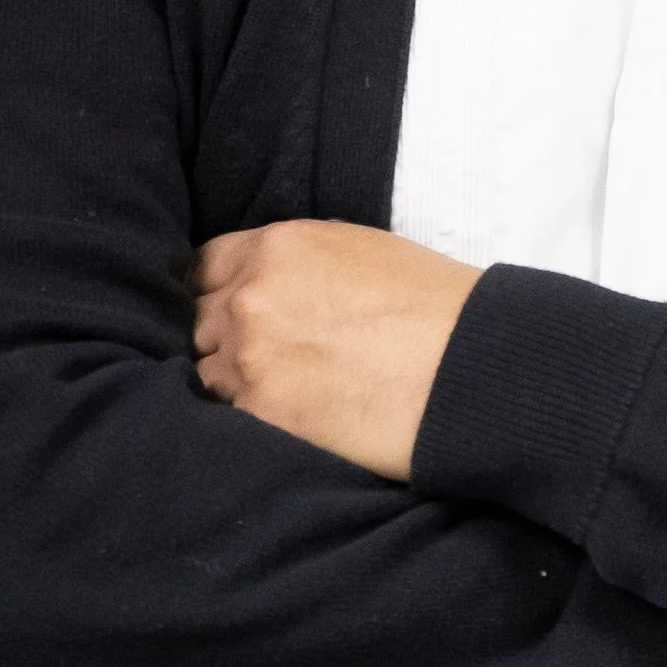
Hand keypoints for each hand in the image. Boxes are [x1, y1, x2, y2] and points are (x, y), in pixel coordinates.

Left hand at [193, 221, 481, 478]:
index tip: (228, 310)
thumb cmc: (432, 304)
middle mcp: (251, 297)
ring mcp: (250, 357)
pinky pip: (229, 417)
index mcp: (276, 247)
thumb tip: (260, 282)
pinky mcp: (262, 414)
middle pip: (198, 322)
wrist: (469, 364)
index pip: (201, 267)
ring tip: (284, 392)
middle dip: (222, 338)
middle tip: (264, 358)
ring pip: (206, 373)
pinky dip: (252, 419)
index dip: (215, 291)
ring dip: (234, 383)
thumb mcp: (357, 249)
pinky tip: (291, 417)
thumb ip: (294, 262)